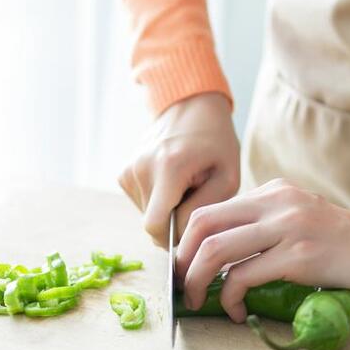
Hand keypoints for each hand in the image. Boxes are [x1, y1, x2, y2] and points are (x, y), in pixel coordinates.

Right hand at [119, 92, 239, 246]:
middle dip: (174, 223)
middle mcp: (141, 168)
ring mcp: (128, 170)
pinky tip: (172, 183)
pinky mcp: (124, 174)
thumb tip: (175, 239)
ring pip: (147, 216)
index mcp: (169, 167)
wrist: (192, 109)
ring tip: (185, 188)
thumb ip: (201, 211)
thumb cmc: (216, 145)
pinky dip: (158, 201)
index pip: (155, 227)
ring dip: (167, 211)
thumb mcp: (226, 179)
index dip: (174, 239)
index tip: (194, 233)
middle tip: (195, 201)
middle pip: (151, 224)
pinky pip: (142, 204)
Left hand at [177, 179, 349, 321]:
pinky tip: (237, 312)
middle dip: (183, 259)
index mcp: (275, 192)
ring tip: (198, 301)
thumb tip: (222, 260)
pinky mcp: (299, 256)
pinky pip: (244, 276)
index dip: (188, 243)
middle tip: (182, 287)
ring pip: (216, 249)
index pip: (212, 210)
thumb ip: (268, 228)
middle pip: (204, 223)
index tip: (184, 269)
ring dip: (197, 280)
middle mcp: (278, 203)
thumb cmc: (347, 248)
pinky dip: (230, 298)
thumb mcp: (303, 222)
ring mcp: (289, 227)